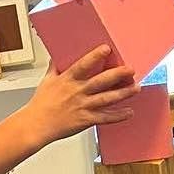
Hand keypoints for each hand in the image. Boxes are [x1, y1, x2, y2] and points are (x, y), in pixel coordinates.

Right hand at [23, 45, 137, 144]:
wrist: (36, 125)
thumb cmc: (41, 104)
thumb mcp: (47, 81)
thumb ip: (55, 68)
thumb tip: (57, 56)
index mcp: (68, 80)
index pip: (83, 65)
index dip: (95, 56)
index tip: (107, 49)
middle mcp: (77, 92)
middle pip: (101, 81)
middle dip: (118, 74)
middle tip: (130, 69)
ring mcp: (83, 106)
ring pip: (107, 98)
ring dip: (123, 93)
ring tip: (136, 88)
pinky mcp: (86, 120)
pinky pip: (105, 118)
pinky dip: (118, 115)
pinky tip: (129, 112)